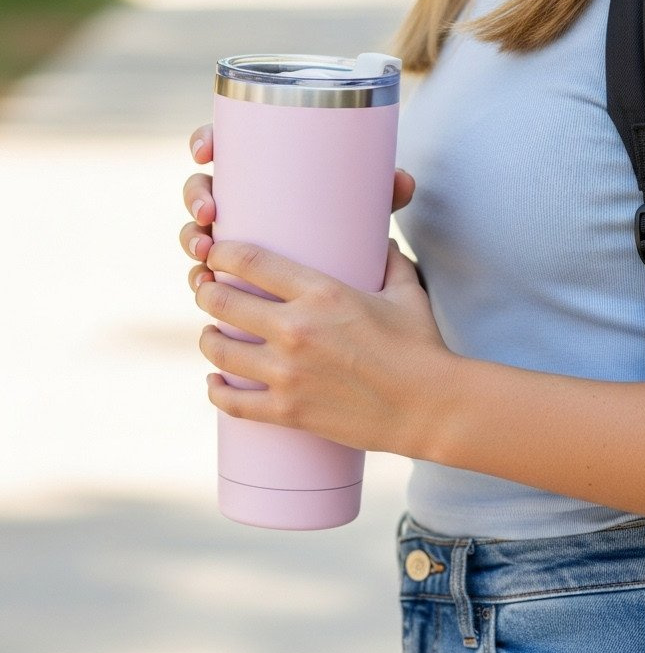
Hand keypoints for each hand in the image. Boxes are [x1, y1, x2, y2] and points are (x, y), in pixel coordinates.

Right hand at [180, 122, 417, 291]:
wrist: (357, 278)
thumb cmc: (352, 224)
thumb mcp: (365, 206)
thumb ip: (382, 192)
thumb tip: (402, 182)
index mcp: (264, 169)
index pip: (224, 143)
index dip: (204, 141)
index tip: (205, 151)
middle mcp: (242, 198)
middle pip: (202, 187)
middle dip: (195, 197)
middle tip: (210, 213)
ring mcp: (234, 235)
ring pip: (199, 230)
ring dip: (190, 238)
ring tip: (204, 253)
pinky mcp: (233, 269)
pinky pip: (205, 269)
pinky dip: (198, 274)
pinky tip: (200, 282)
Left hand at [193, 238, 451, 457]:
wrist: (430, 407)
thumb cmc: (422, 346)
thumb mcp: (406, 292)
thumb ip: (389, 261)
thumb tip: (383, 241)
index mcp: (321, 293)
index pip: (249, 261)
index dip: (221, 252)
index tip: (216, 252)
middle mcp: (295, 329)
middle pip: (221, 301)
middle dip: (207, 291)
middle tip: (208, 290)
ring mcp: (288, 373)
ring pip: (219, 350)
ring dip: (208, 338)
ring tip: (212, 334)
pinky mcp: (288, 411)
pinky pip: (232, 402)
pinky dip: (216, 390)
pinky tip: (214, 381)